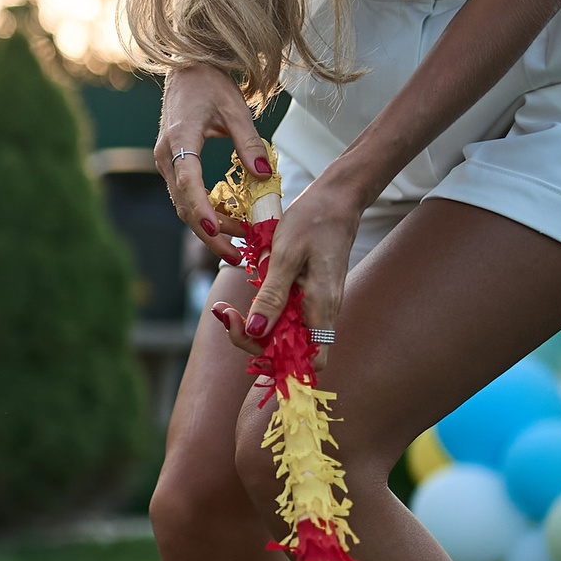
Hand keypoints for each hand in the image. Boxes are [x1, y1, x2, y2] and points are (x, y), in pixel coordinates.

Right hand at [153, 64, 270, 266]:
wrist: (186, 70)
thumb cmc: (210, 85)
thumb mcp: (235, 109)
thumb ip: (249, 142)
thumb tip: (264, 174)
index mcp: (180, 141)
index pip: (189, 183)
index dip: (202, 210)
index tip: (218, 232)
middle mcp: (166, 157)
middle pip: (184, 205)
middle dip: (209, 234)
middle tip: (236, 255)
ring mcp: (166, 163)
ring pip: (184, 205)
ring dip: (210, 226)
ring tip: (240, 240)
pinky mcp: (172, 166)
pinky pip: (187, 197)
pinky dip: (206, 212)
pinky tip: (229, 220)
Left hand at [207, 171, 356, 370]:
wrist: (336, 199)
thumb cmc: (313, 221)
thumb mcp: (286, 255)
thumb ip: (273, 295)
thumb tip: (257, 331)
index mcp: (321, 307)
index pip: (309, 362)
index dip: (279, 362)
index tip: (248, 334)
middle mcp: (321, 312)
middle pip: (287, 350)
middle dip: (251, 339)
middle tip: (224, 314)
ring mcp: (314, 304)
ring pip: (281, 332)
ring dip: (252, 325)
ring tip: (224, 309)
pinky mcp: (307, 294)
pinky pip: (282, 314)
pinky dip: (261, 310)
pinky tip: (242, 297)